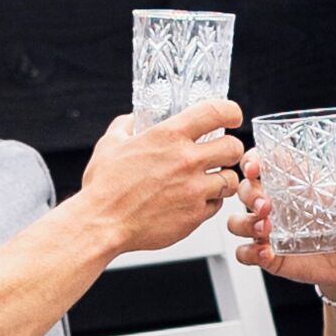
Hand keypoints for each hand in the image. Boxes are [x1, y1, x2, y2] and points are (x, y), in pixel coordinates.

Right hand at [82, 99, 246, 253]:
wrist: (101, 223)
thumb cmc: (104, 187)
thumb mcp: (110, 144)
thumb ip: (126, 126)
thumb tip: (134, 120)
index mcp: (168, 136)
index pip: (216, 111)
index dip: (230, 112)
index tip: (231, 117)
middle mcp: (186, 160)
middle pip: (234, 147)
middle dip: (229, 149)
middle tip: (219, 154)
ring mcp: (194, 190)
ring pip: (231, 179)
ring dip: (223, 178)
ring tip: (209, 180)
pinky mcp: (194, 215)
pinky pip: (217, 205)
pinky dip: (210, 202)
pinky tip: (193, 200)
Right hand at [228, 150, 335, 292]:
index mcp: (290, 183)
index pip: (260, 163)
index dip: (251, 160)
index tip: (254, 166)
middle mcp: (274, 204)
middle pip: (244, 190)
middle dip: (249, 194)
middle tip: (267, 205)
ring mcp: (268, 230)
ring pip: (236, 222)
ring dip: (246, 224)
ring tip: (266, 230)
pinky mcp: (268, 255)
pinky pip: (245, 254)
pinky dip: (251, 254)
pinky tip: (267, 254)